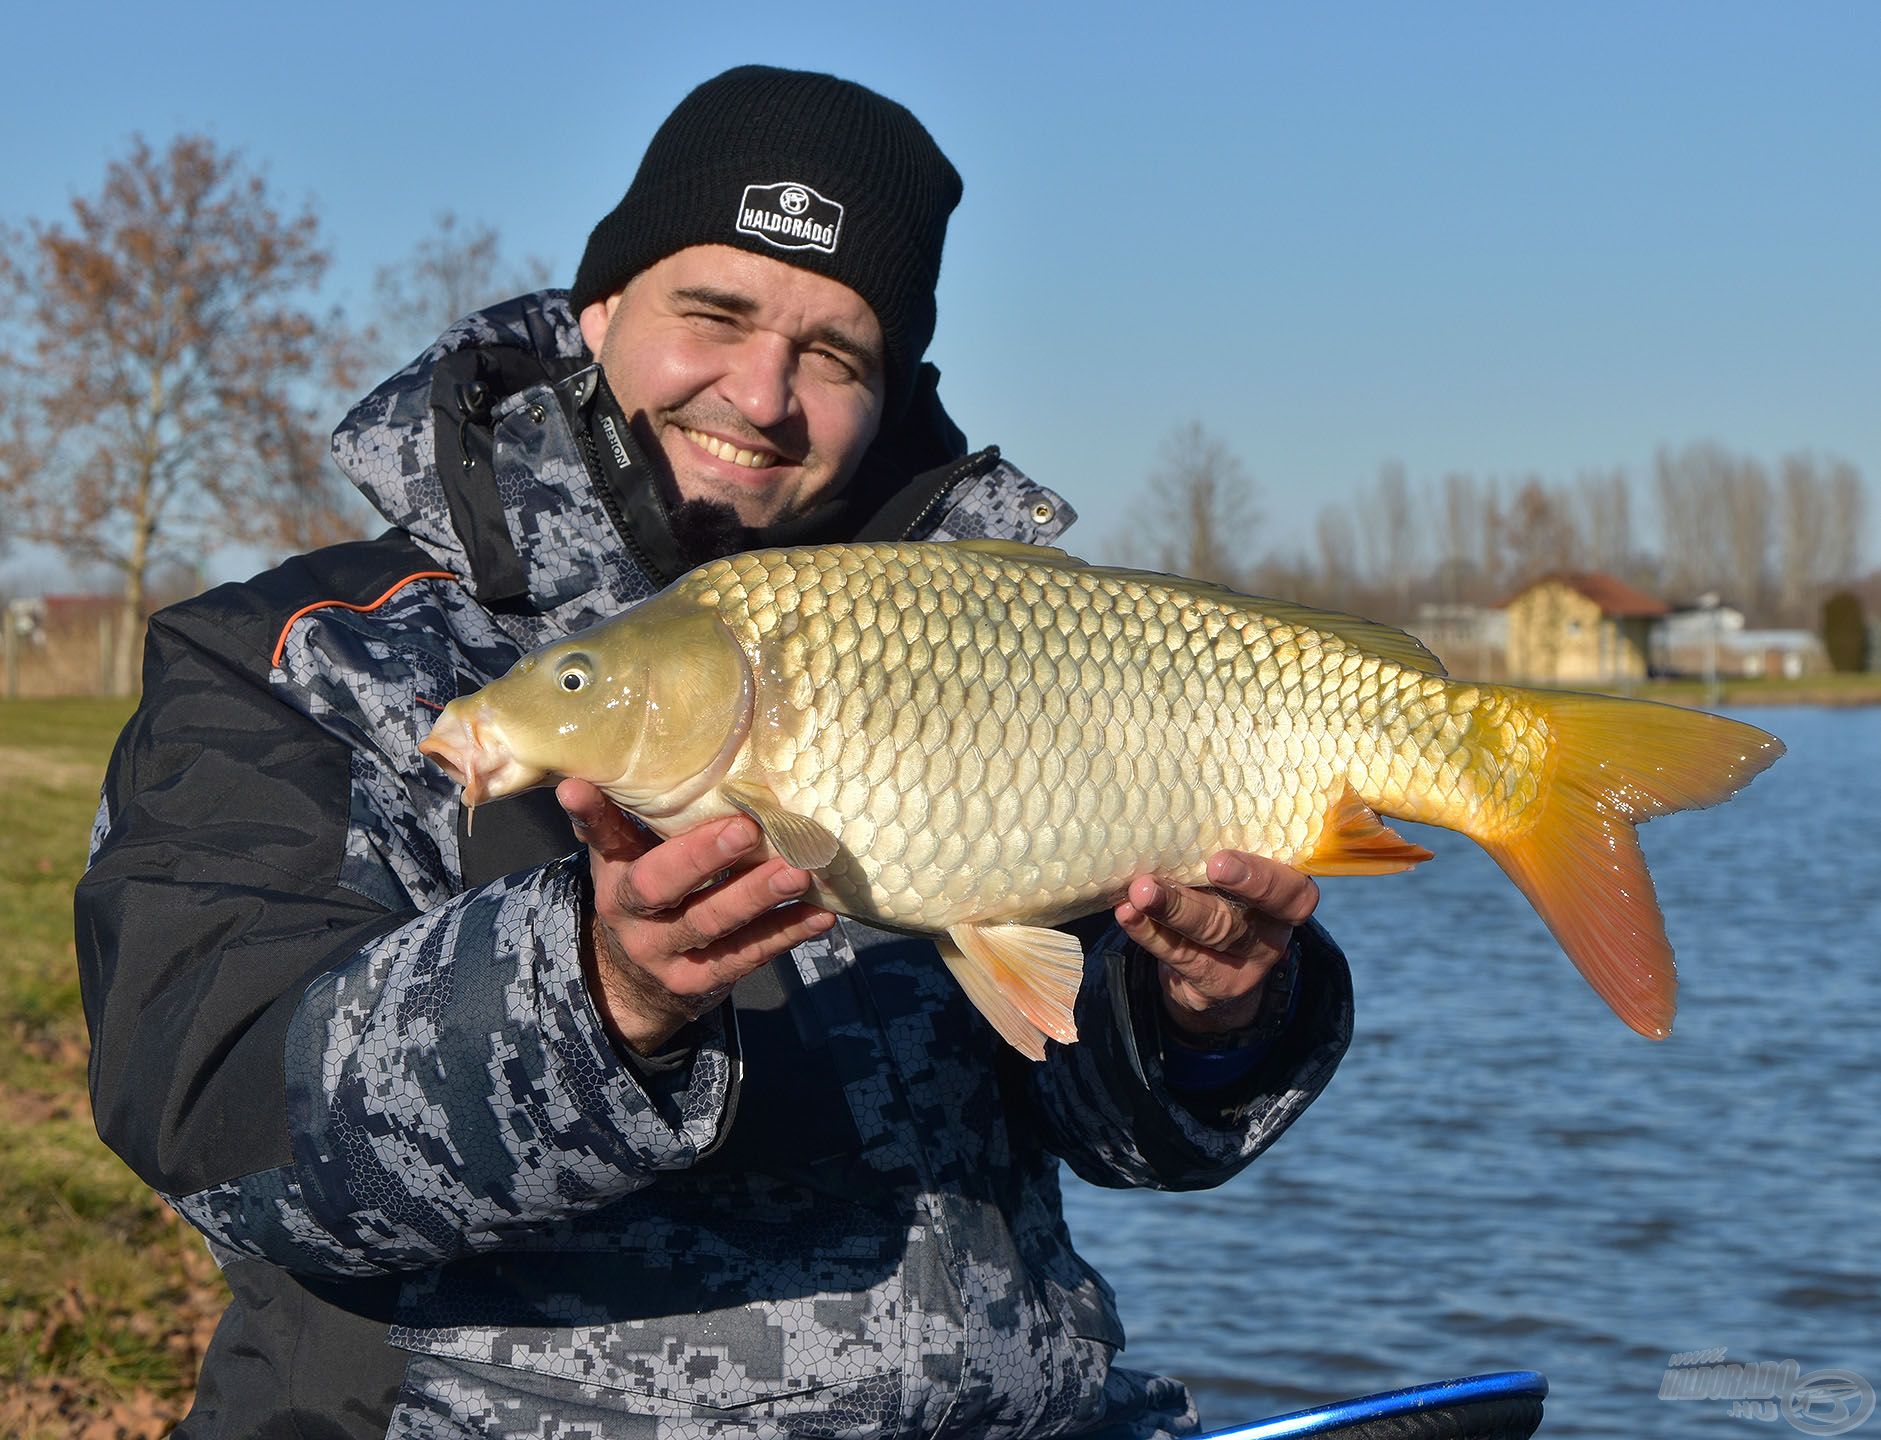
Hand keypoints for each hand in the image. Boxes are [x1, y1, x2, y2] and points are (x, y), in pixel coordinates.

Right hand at [557, 779, 834, 1055]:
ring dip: (757, 896)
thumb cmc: (649, 894)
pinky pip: (745, 957)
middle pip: (661, 885)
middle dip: (703, 856)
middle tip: (748, 828)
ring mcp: (663, 953)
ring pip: (711, 923)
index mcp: (613, 874)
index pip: (600, 837)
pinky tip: (819, 914)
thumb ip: (631, 816)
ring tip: (799, 871)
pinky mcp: (699, 982)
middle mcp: (632, 915)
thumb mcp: (629, 858)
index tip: (578, 786)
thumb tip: (615, 761)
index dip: (591, 813)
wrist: (636, 981)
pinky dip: (786, 934)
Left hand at [1114, 851, 1317, 1040]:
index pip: (1291, 893)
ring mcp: (1243, 963)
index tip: (1218, 862)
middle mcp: (1270, 932)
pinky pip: (1179, 956)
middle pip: (1236, 920)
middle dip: (1192, 903)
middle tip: (1152, 884)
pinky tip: (1127, 913)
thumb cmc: (1226, 891)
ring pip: (1206, 937)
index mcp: (1287, 897)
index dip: (1260, 880)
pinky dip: (1149, 932)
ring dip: (1167, 912)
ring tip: (1137, 893)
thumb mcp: (1238, 871)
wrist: (1214, 960)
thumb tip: (1173, 809)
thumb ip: (1220, 847)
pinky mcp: (1213, 983)